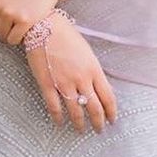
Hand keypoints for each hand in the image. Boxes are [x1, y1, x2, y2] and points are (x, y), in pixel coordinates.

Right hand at [26, 12, 117, 133]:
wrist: (44, 26)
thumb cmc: (66, 35)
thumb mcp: (86, 51)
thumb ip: (92, 70)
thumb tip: (96, 86)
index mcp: (94, 69)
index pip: (108, 97)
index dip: (111, 112)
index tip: (112, 120)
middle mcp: (81, 79)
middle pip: (94, 108)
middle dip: (99, 122)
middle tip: (99, 129)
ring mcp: (64, 83)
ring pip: (76, 111)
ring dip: (80, 124)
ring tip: (81, 130)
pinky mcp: (47, 84)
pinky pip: (54, 107)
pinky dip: (58, 118)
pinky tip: (60, 123)